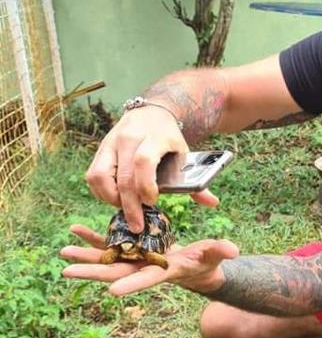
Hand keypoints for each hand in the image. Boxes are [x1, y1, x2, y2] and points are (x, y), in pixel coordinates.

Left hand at [60, 224, 238, 297]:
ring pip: (108, 258)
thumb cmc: (208, 262)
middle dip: (92, 271)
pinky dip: (93, 238)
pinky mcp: (132, 248)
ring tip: (63, 252)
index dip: (130, 285)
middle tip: (67, 271)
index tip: (111, 291)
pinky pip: (109, 243)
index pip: (146, 279)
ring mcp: (136, 259)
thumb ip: (220, 251)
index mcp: (164, 271)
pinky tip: (75, 231)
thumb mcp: (215, 256)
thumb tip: (233, 249)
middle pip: (116, 271)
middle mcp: (145, 267)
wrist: (197, 267)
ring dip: (86, 255)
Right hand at [85, 107, 219, 232]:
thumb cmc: (169, 138)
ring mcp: (111, 142)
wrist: (152, 112)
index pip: (144, 161)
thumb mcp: (185, 153)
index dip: (146, 185)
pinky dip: (101, 192)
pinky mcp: (100, 149)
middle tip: (137, 225)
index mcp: (155, 137)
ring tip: (125, 209)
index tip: (153, 202)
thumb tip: (212, 203)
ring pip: (100, 176)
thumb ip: (195, 180)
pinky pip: (93, 175)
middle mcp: (129, 138)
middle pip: (123, 176)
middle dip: (129, 206)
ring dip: (111, 199)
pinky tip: (115, 199)